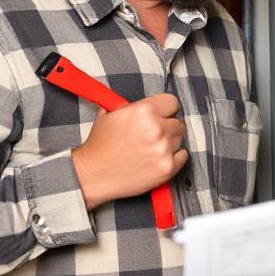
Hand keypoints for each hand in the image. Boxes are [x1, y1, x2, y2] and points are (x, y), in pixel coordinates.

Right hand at [71, 93, 187, 209]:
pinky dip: (175, 157)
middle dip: (166, 127)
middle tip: (152, 135)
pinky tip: (159, 157)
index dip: (165, 110)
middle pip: (177, 122)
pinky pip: (183, 156)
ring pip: (180, 139)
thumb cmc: (99, 146)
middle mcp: (156, 129)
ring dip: (170, 142)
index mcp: (144, 111)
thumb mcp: (109, 114)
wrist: (91, 174)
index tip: (161, 115)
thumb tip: (143, 101)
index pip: (172, 102)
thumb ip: (131, 105)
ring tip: (150, 148)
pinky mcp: (167, 168)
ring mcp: (163, 149)